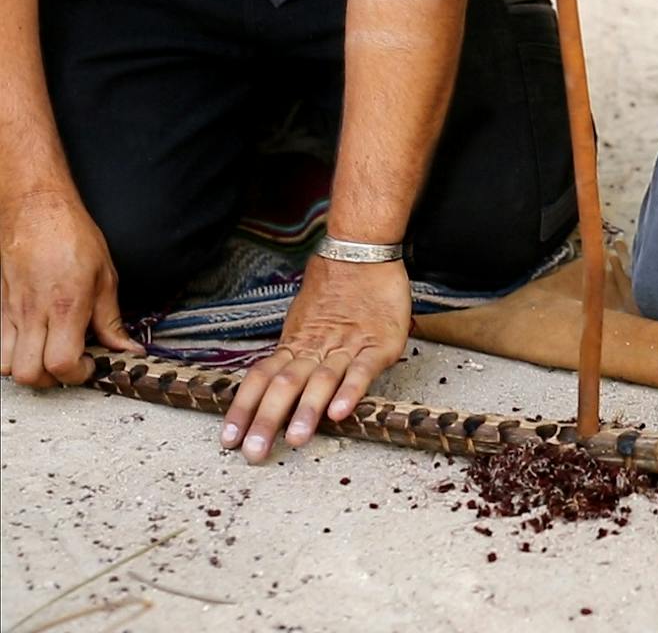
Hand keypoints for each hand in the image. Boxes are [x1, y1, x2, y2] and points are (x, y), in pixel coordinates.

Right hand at [0, 192, 140, 386]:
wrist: (36, 210)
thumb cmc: (71, 236)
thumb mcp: (106, 277)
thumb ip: (112, 320)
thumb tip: (127, 348)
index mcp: (65, 306)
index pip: (61, 363)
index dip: (79, 373)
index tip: (92, 365)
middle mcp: (33, 313)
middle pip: (28, 373)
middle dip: (52, 380)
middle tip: (72, 365)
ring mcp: (11, 312)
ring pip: (6, 365)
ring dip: (30, 369)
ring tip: (51, 356)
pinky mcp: (0, 308)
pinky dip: (14, 355)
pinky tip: (35, 342)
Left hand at [220, 255, 410, 462]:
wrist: (363, 253)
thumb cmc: (335, 290)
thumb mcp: (305, 320)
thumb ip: (294, 351)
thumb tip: (270, 383)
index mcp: (296, 344)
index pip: (260, 378)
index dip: (243, 408)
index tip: (229, 438)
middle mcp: (316, 347)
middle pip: (285, 384)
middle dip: (268, 420)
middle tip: (255, 452)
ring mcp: (348, 346)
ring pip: (321, 380)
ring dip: (306, 410)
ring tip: (295, 439)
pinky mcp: (379, 344)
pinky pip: (362, 370)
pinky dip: (349, 391)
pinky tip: (339, 412)